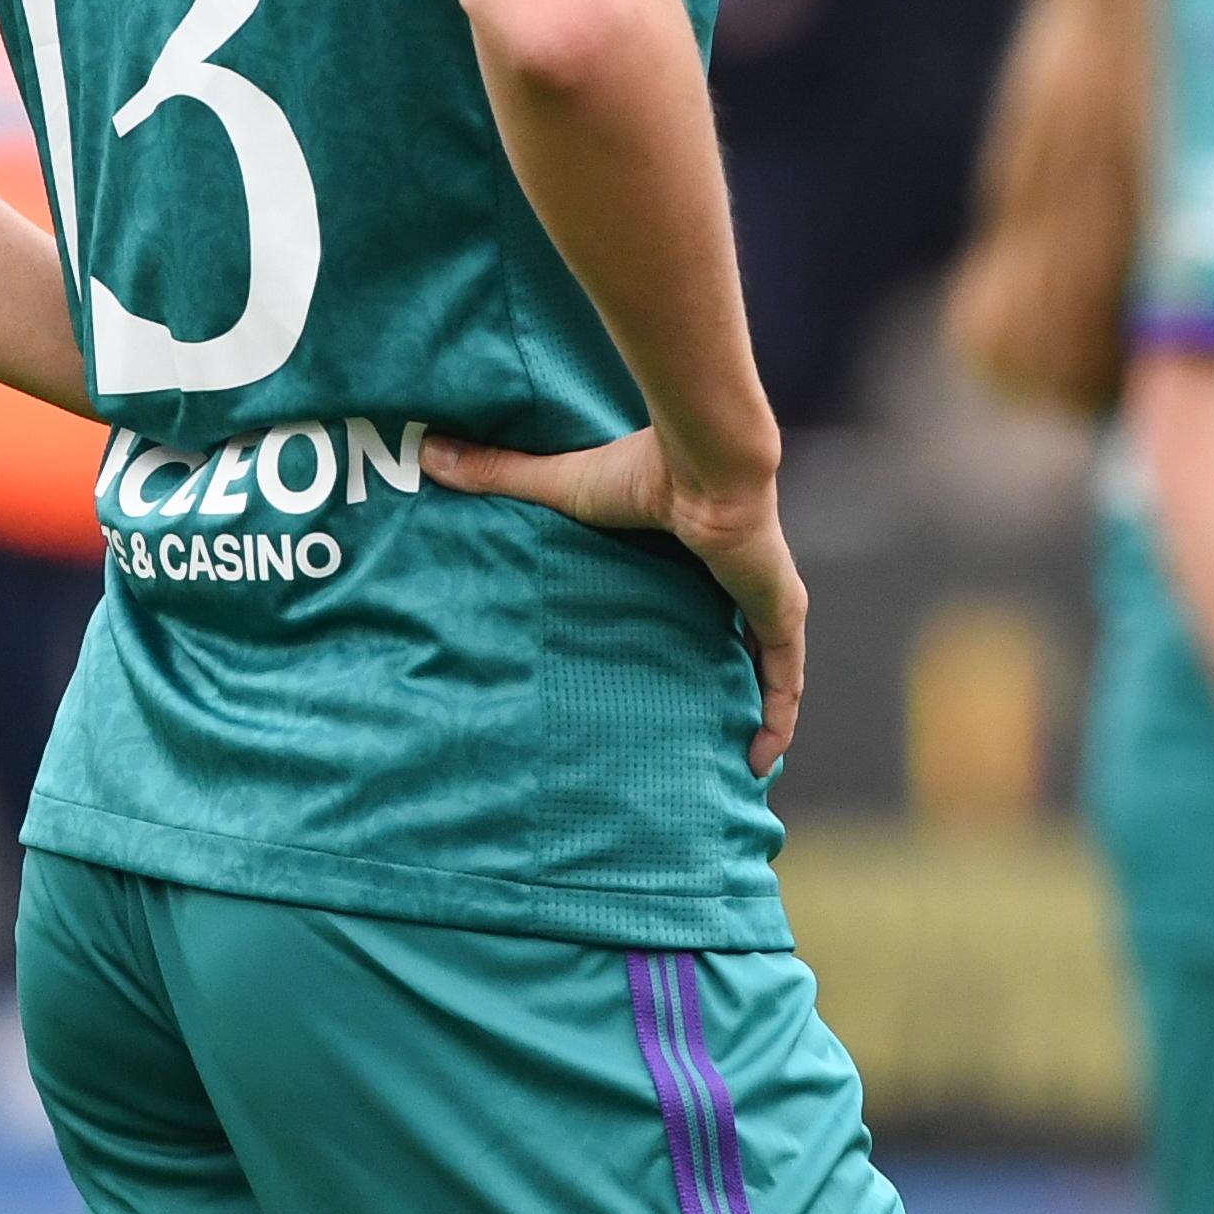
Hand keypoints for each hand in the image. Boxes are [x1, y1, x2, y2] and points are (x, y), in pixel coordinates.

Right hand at [421, 425, 805, 777]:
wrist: (705, 466)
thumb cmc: (639, 471)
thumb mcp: (561, 486)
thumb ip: (500, 474)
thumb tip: (429, 453)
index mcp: (692, 549)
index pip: (697, 592)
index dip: (687, 626)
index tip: (664, 661)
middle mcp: (735, 576)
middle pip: (735, 636)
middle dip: (724, 677)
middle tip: (697, 722)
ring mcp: (763, 598)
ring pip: (765, 665)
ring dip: (755, 706)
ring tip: (732, 756)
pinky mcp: (779, 614)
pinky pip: (785, 679)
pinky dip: (778, 719)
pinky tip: (760, 759)